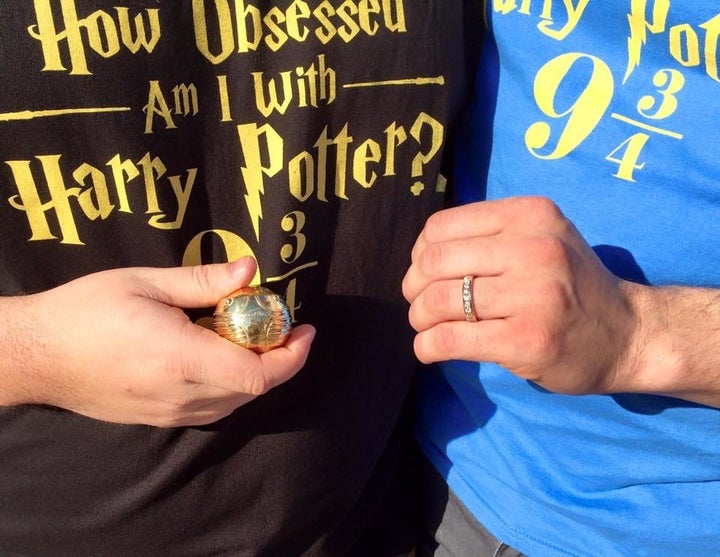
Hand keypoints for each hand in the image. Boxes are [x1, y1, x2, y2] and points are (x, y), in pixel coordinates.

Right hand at [1, 258, 315, 426]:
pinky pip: (214, 406)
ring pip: (237, 400)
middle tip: (283, 323)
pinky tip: (223, 354)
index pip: (259, 374)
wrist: (36, 356)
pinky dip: (233, 383)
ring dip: (258, 371)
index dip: (292, 355)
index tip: (305, 328)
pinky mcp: (160, 418)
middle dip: (281, 358)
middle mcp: (182, 394)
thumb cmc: (85, 312)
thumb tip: (250, 270)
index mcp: (181, 358)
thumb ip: (202, 281)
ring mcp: (170, 413)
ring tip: (254, 334)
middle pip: (255, 389)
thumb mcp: (145, 283)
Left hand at [402, 196, 639, 395]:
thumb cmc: (573, 286)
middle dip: (413, 288)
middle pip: (434, 262)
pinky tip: (429, 349)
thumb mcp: (542, 238)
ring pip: (438, 301)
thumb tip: (419, 255)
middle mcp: (533, 248)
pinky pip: (450, 338)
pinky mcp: (527, 339)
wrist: (629, 333)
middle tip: (420, 305)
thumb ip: (489, 237)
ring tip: (427, 327)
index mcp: (530, 215)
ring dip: (419, 319)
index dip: (419, 254)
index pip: (441, 227)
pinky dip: (427, 346)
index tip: (426, 274)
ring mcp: (533, 295)